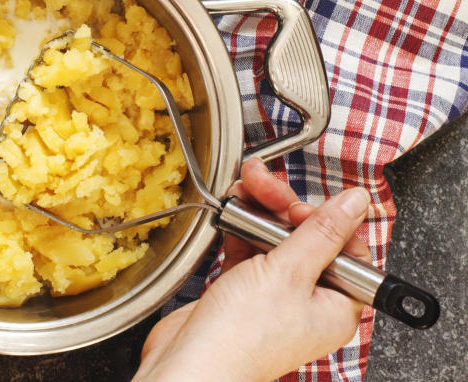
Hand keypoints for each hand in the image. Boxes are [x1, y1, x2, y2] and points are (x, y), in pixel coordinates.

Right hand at [134, 158, 370, 381]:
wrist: (190, 364)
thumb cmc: (242, 337)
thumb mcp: (289, 273)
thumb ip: (322, 233)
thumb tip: (357, 203)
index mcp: (336, 305)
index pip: (345, 248)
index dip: (324, 218)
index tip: (297, 204)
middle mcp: (309, 301)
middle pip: (308, 238)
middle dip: (282, 206)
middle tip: (262, 183)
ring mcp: (274, 297)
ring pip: (275, 240)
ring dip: (259, 211)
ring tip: (243, 189)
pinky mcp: (242, 292)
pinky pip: (249, 251)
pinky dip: (240, 229)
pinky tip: (231, 211)